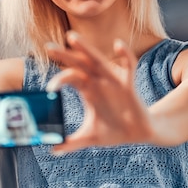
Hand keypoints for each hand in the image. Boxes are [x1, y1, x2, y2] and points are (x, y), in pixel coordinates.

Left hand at [45, 31, 155, 153]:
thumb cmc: (115, 131)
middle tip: (48, 47)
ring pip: (98, 60)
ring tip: (72, 37)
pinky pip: (128, 66)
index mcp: (88, 90)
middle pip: (79, 63)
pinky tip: (118, 45)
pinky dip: (125, 55)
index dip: (59, 79)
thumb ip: (72, 143)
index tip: (48, 89)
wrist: (139, 133)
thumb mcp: (91, 137)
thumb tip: (53, 150)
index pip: (70, 77)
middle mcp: (98, 81)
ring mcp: (113, 81)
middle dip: (64, 55)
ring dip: (86, 48)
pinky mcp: (128, 85)